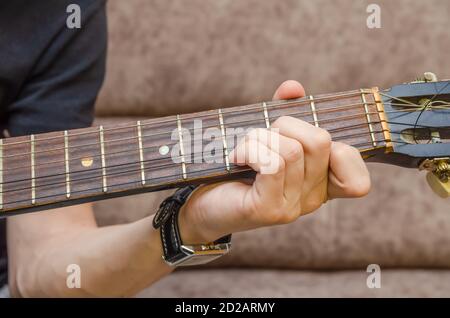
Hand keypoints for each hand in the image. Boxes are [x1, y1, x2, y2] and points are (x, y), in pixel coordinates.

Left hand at [178, 80, 370, 243]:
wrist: (205, 204)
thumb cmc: (238, 168)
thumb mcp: (267, 137)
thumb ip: (284, 112)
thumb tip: (293, 87)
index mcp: (321, 183)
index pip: (358, 180)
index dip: (343, 153)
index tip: (301, 140)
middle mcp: (313, 199)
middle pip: (321, 141)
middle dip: (285, 124)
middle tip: (263, 137)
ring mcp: (292, 207)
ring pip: (293, 150)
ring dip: (261, 137)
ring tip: (244, 148)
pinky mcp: (269, 209)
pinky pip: (272, 164)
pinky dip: (250, 149)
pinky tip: (236, 158)